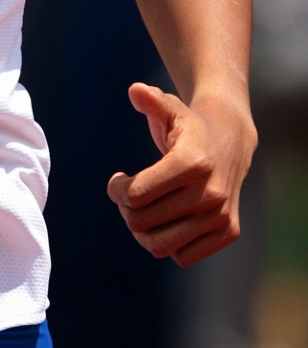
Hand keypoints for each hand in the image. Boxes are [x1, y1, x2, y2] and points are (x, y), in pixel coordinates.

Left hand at [106, 81, 252, 266]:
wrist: (230, 141)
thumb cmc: (188, 126)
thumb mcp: (169, 108)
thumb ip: (150, 100)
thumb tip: (136, 91)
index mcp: (192, 163)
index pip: (135, 195)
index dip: (116, 189)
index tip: (118, 179)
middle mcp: (211, 193)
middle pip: (141, 222)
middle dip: (126, 209)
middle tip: (129, 196)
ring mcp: (221, 216)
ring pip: (160, 245)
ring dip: (142, 231)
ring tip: (143, 211)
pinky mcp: (228, 232)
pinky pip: (183, 256)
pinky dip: (168, 243)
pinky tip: (167, 221)